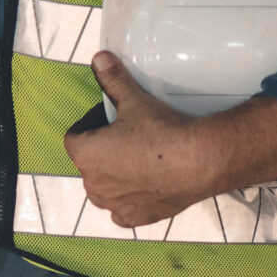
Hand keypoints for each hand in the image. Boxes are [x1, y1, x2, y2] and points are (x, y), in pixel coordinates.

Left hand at [64, 52, 219, 228]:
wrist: (200, 162)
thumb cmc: (162, 131)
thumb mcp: (133, 100)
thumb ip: (112, 80)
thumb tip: (99, 58)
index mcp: (85, 155)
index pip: (76, 137)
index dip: (92, 125)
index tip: (112, 118)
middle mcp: (93, 185)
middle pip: (90, 162)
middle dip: (104, 150)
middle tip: (130, 137)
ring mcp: (114, 205)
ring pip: (106, 188)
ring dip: (116, 176)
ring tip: (141, 159)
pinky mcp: (135, 218)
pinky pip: (123, 210)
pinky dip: (131, 199)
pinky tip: (146, 186)